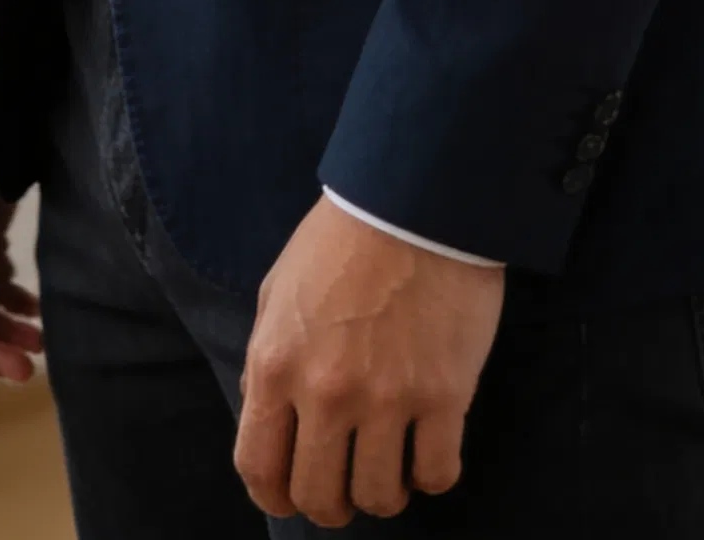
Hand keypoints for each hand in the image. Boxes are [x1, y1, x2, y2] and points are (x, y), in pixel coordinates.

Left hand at [234, 198, 503, 525]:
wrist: (414, 199)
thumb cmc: (341, 239)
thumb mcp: (278, 292)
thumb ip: (268, 361)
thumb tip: (271, 419)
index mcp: (276, 366)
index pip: (259, 470)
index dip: (275, 497)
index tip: (292, 496)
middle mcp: (326, 394)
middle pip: (319, 497)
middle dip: (330, 505)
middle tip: (347, 487)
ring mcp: (387, 398)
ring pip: (379, 497)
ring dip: (383, 493)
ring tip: (391, 468)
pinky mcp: (444, 395)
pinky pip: (437, 475)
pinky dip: (431, 475)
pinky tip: (428, 450)